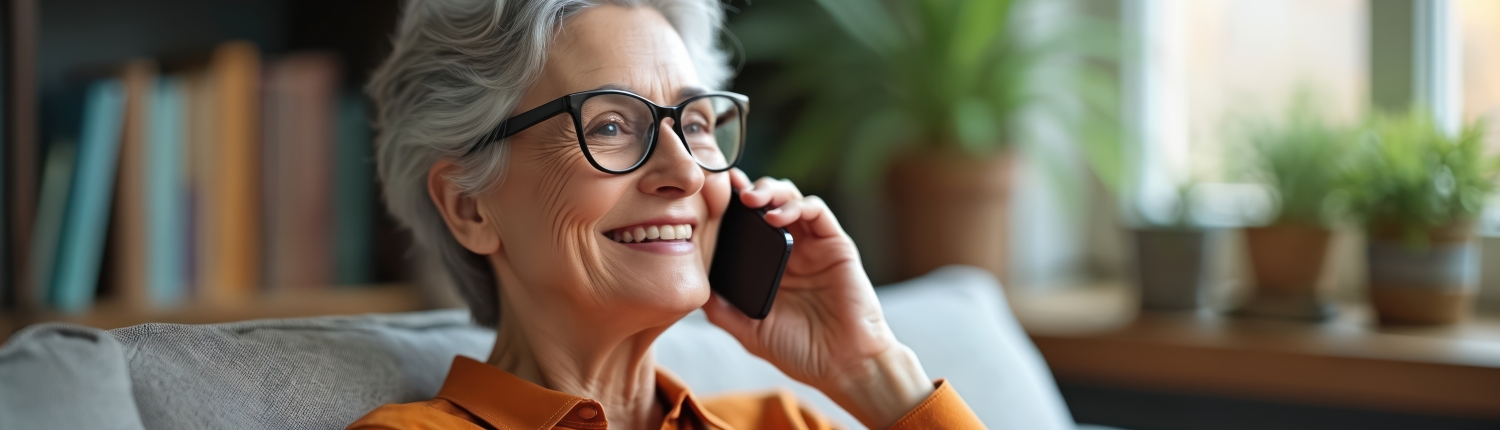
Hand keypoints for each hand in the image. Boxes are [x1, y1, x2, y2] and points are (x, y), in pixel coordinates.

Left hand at [702, 169, 933, 428]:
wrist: (843, 365)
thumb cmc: (800, 351)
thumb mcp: (750, 332)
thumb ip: (723, 311)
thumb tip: (694, 291)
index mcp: (769, 267)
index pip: (747, 227)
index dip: (731, 208)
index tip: (711, 195)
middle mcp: (791, 251)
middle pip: (769, 203)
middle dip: (750, 191)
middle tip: (732, 192)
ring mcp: (814, 245)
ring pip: (792, 198)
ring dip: (771, 191)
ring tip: (752, 200)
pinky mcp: (836, 244)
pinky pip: (817, 211)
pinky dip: (795, 206)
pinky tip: (775, 217)